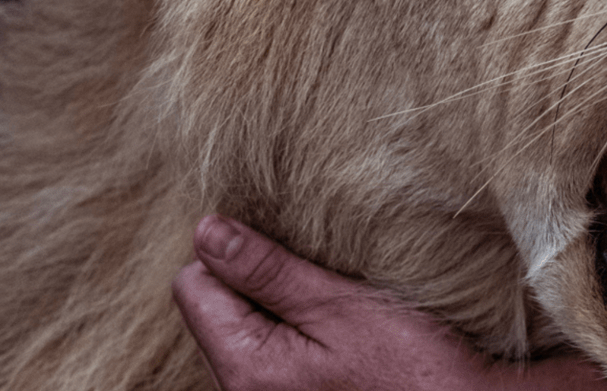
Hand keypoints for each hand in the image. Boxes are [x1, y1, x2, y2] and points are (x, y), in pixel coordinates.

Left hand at [172, 214, 606, 390]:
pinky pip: (275, 350)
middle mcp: (244, 389)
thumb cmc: (414, 370)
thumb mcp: (339, 306)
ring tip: (333, 298)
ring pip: (248, 327)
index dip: (231, 250)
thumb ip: (268, 272)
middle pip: (217, 308)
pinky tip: (341, 327)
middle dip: (257, 278)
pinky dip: (300, 328)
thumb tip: (208, 232)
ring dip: (282, 303)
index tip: (283, 243)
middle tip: (315, 267)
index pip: (192, 284)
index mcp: (245, 364)